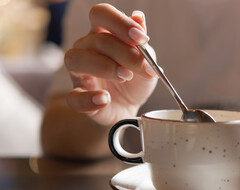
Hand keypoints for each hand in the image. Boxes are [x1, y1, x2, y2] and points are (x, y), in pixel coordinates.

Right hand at [64, 4, 157, 125]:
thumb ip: (141, 43)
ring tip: (125, 77)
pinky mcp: (79, 97)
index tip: (141, 39)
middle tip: (143, 68)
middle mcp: (86, 49)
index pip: (101, 14)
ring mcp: (79, 73)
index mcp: (103, 33)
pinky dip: (88, 98)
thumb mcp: (146, 61)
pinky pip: (73, 97)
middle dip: (124, 53)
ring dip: (104, 67)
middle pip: (96, 40)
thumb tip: (139, 17)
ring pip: (76, 60)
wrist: (131, 106)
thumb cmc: (135, 79)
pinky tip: (105, 99)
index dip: (120, 23)